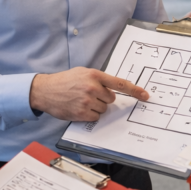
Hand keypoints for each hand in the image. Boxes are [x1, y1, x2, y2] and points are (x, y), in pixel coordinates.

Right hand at [29, 67, 148, 121]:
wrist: (45, 90)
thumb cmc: (65, 80)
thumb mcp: (83, 72)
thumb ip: (99, 79)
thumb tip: (114, 90)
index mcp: (94, 75)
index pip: (120, 83)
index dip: (135, 90)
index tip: (145, 95)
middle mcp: (92, 87)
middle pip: (111, 99)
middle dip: (103, 98)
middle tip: (89, 94)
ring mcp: (87, 101)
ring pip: (103, 109)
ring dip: (96, 107)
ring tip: (81, 100)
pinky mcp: (81, 113)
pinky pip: (95, 117)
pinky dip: (89, 115)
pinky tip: (79, 108)